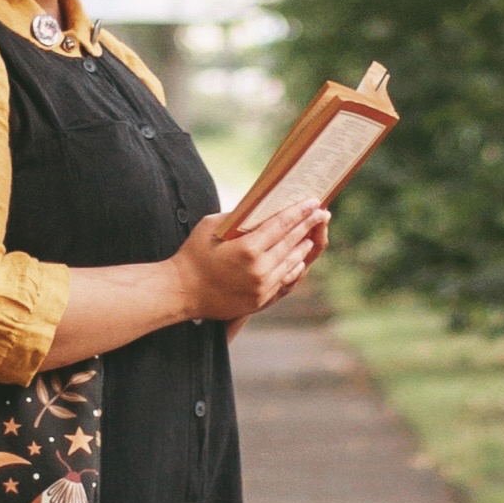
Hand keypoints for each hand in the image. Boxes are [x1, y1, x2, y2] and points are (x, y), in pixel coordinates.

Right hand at [174, 194, 328, 328]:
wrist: (182, 292)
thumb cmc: (193, 254)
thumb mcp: (212, 226)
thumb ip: (238, 217)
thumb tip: (260, 208)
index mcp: (248, 249)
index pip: (281, 225)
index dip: (300, 212)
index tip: (313, 202)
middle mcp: (259, 269)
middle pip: (291, 242)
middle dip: (308, 225)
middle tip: (322, 213)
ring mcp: (262, 287)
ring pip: (292, 263)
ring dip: (304, 246)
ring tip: (312, 234)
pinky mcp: (260, 300)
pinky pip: (284, 281)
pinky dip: (294, 267)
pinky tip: (299, 259)